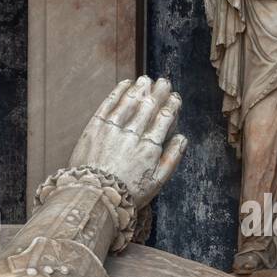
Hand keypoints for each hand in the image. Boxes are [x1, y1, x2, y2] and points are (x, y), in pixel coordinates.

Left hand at [68, 76, 186, 208]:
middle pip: (149, 106)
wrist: (93, 196)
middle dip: (159, 92)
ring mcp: (113, 129)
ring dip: (140, 88)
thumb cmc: (127, 193)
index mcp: (150, 148)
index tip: (175, 97)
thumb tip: (182, 138)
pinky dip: (118, 92)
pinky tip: (125, 84)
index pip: (164, 119)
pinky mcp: (95, 127)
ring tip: (146, 80)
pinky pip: (109, 104)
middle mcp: (132, 134)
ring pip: (130, 102)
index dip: (172, 105)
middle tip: (164, 82)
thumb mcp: (157, 182)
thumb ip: (172, 158)